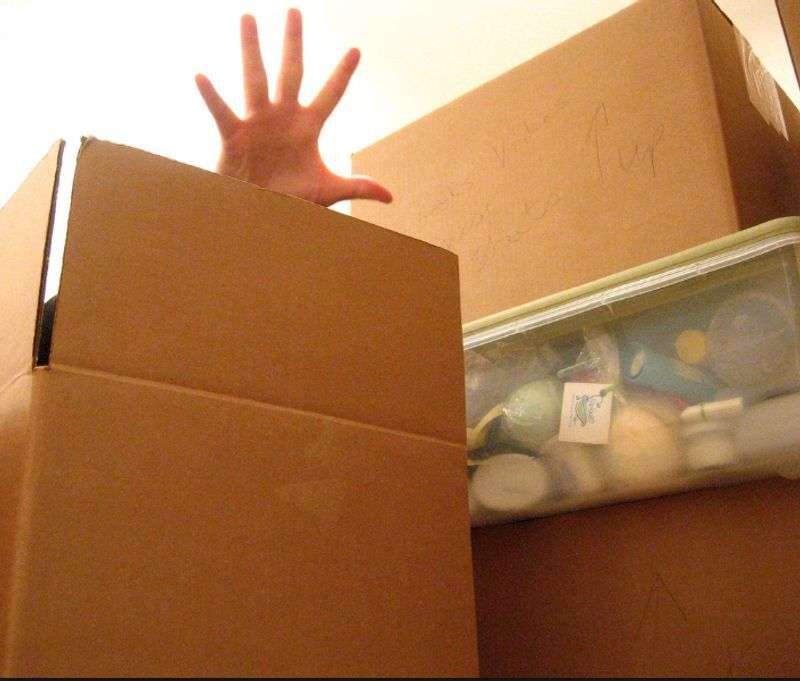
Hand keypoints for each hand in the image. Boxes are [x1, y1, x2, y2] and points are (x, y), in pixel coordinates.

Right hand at [195, 10, 391, 206]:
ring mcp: (258, 122)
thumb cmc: (292, 198)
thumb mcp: (327, 191)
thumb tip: (390, 197)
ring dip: (252, 49)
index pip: (330, 95)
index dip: (342, 75)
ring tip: (248, 18)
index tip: (356, 50)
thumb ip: (357, 187)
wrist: (260, 212)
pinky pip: (222, 113)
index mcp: (307, 127)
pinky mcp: (234, 136)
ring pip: (255, 79)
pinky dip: (212, 97)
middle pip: (291, 72)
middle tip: (295, 11)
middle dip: (294, 43)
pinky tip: (201, 76)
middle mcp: (283, 117)